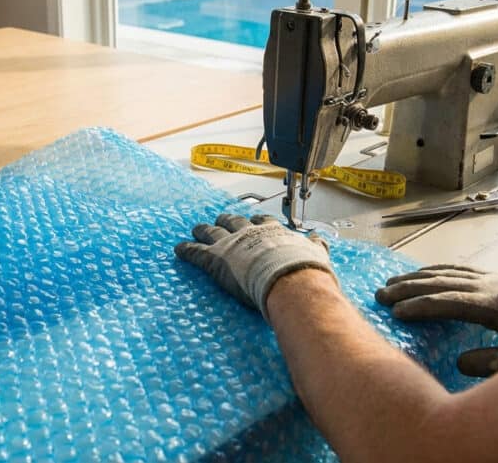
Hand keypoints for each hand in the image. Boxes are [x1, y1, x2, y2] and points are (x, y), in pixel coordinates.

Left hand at [175, 214, 334, 320]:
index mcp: (272, 231)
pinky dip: (186, 250)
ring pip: (212, 231)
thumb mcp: (315, 253)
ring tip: (196, 228)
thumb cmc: (303, 268)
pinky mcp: (214, 259)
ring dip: (203, 230)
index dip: (256, 221)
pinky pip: (195, 252)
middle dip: (227, 220)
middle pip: (234, 221)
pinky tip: (178, 248)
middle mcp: (249, 233)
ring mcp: (230, 244)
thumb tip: (320, 242)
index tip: (254, 220)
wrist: (289, 277)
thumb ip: (315, 247)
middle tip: (222, 219)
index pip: (262, 221)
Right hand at [375, 265, 497, 376]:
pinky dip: (435, 272)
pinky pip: (458, 271)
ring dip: (417, 277)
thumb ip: (492, 363)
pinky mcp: (497, 281)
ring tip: (391, 282)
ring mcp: (495, 280)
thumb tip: (457, 362)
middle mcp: (492, 285)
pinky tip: (422, 276)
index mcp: (497, 304)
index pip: (448, 301)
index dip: (420, 305)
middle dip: (409, 286)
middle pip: (442, 281)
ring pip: (448, 272)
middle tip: (380, 293)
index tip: (395, 311)